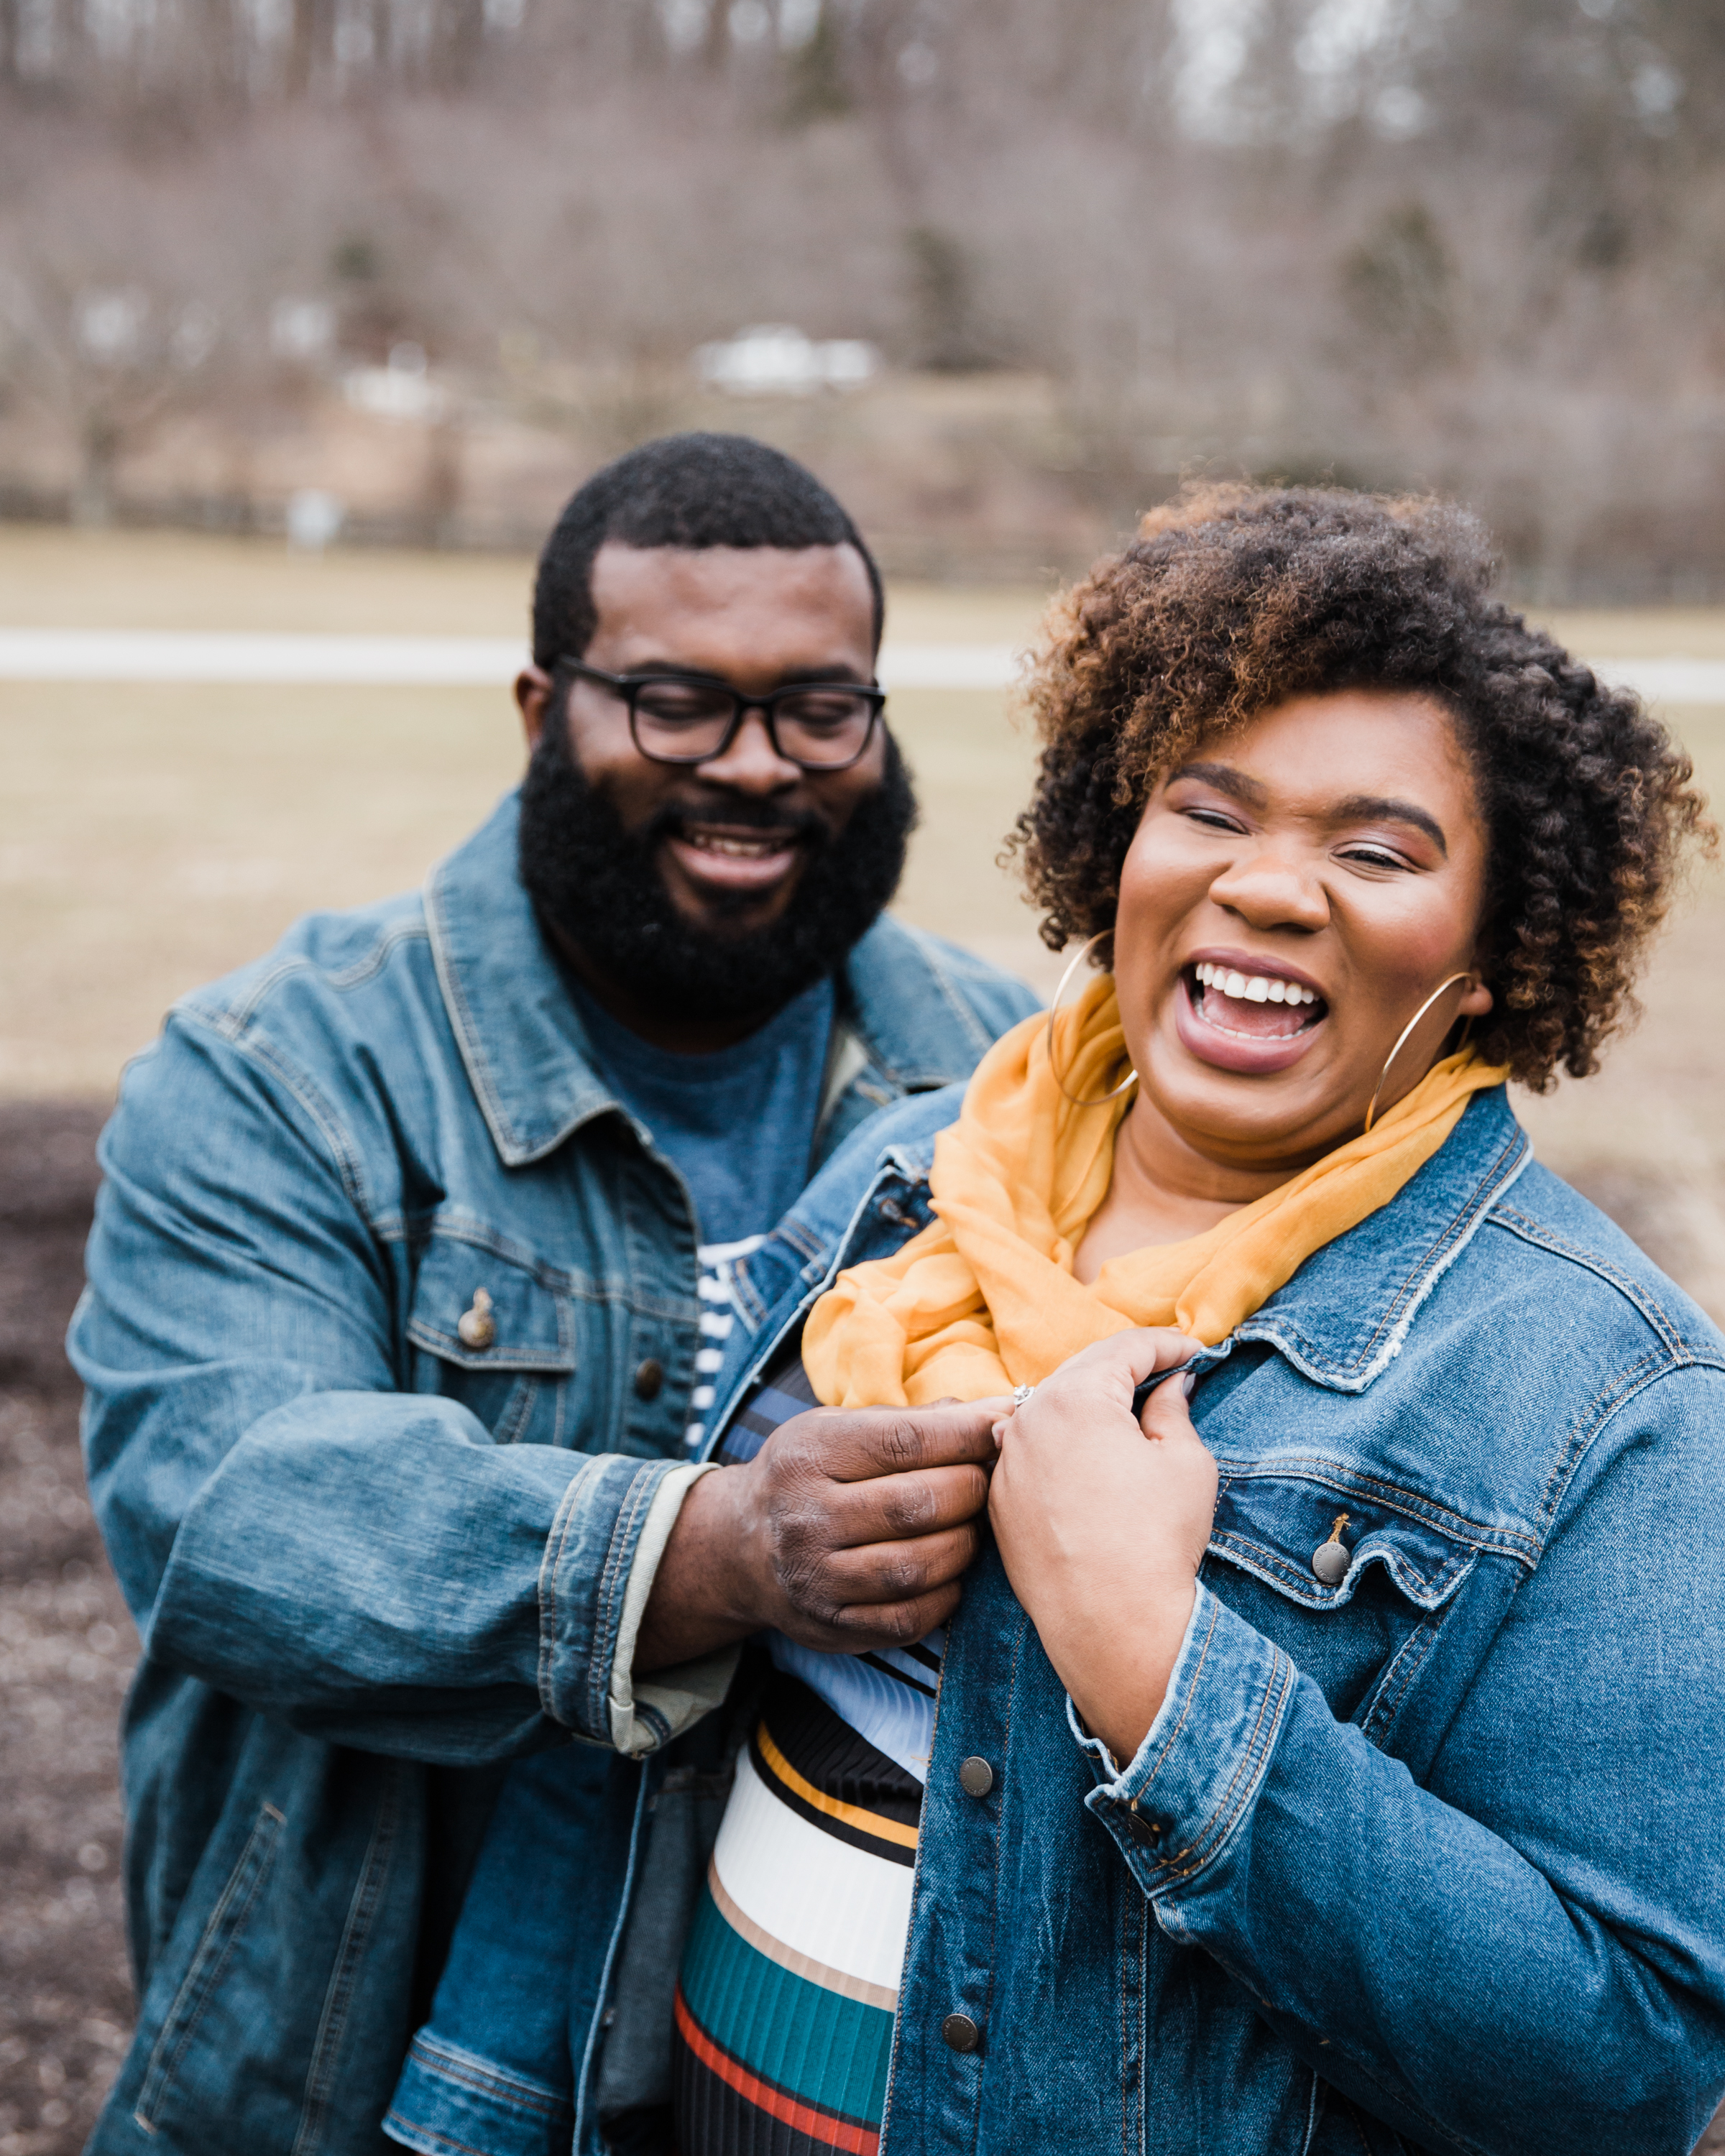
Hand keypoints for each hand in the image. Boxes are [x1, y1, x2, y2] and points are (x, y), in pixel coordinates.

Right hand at [636, 1398, 1008, 1670]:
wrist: (741, 1546)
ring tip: (971, 1525)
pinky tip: (949, 1570)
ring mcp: (815, 1578)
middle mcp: (805, 1517)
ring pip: (917, 1566)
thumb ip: (917, 1421)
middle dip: (972, 1489)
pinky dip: (946, 1594)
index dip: (966, 1434)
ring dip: (965, 1544)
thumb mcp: (841, 1429)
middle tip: (989, 1481)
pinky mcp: (831, 1626)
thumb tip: (1000, 1413)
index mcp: (810, 1454)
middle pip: (917, 1505)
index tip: (1003, 1426)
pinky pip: (910, 1618)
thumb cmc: (812, 1475)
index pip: (904, 1440)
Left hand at [988, 1330, 1214, 1767]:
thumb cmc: (1156, 1540)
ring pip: (1050, 1409)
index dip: (1168, 1344)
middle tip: (1167, 1371)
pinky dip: (1061, 1443)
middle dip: (1127, 1367)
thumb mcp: (1185, 1462)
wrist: (1110, 1624)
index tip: (1196, 1352)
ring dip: (1089, 1403)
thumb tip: (1170, 1386)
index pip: (1126, 1348)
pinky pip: (1031, 1451)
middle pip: (1082, 1372)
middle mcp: (1026, 1419)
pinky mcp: (999, 1500)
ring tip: (1131, 1410)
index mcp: (1075, 1397)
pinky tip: (1091, 1455)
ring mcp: (1006, 1461)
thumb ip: (1172, 1410)